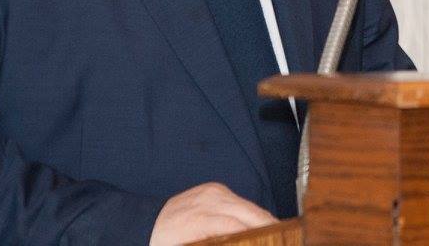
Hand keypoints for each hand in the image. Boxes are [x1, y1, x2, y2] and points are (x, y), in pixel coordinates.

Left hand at [149, 182, 275, 244]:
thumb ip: (220, 244)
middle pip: (251, 214)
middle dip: (269, 229)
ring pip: (249, 207)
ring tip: (275, 235)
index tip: (273, 243)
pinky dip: (251, 214)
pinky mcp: (214, 188)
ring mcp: (212, 192)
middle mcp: (209, 200)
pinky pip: (240, 202)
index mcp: (200, 219)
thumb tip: (244, 242)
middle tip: (284, 241)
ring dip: (264, 222)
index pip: (240, 228)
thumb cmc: (164, 244)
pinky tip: (259, 226)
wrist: (144, 224)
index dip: (259, 239)